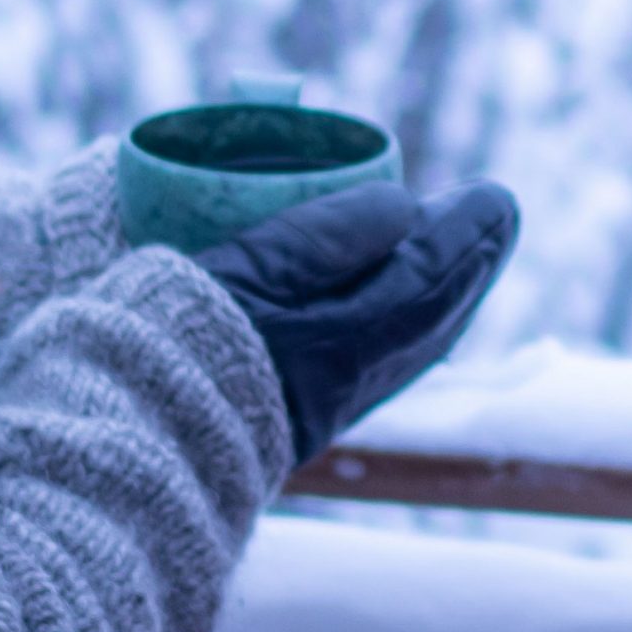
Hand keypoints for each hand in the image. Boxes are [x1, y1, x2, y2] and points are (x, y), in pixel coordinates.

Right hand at [194, 180, 519, 466]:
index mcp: (349, 335)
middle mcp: (356, 374)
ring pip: (418, 340)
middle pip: (436, 310)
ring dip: (449, 290)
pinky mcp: (308, 414)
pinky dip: (418, 324)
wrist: (133, 436)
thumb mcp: (253, 266)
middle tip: (498, 212)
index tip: (495, 195)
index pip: (430, 274)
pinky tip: (412, 312)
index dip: (466, 232)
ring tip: (468, 252)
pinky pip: (391, 360)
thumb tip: (405, 206)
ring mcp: (334, 399)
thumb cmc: (180, 338)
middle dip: (471, 258)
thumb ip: (331, 232)